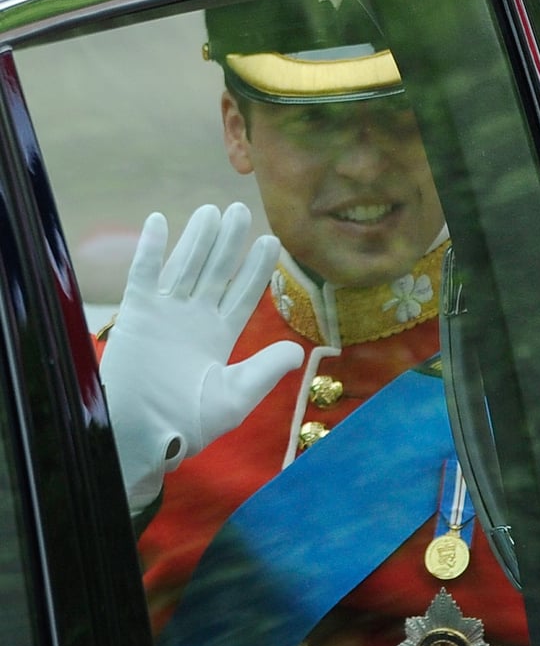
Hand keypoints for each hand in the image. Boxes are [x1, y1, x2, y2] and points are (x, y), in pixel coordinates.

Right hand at [100, 203, 303, 514]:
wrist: (142, 434)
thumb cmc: (189, 423)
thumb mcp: (236, 397)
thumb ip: (265, 371)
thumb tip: (296, 349)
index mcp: (220, 337)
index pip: (243, 295)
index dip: (256, 269)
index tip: (271, 240)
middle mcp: (195, 320)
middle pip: (216, 272)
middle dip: (230, 243)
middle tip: (243, 210)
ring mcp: (165, 314)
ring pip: (185, 266)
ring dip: (198, 238)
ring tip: (213, 210)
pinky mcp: (136, 313)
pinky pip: (143, 274)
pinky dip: (151, 248)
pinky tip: (160, 221)